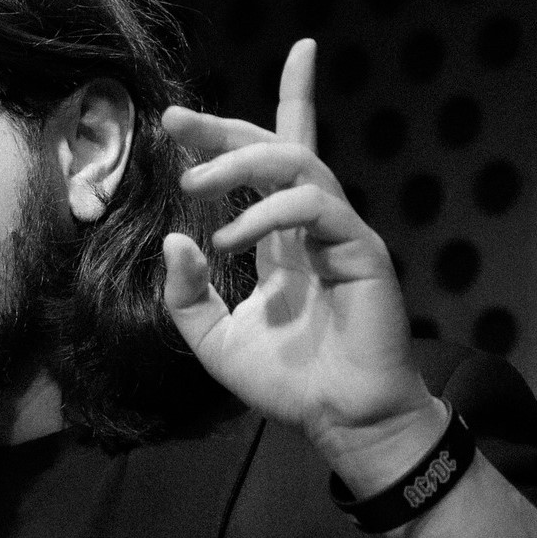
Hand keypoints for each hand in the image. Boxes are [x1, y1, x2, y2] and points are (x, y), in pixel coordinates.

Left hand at [162, 40, 440, 486]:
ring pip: (296, 162)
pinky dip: (266, 212)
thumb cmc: (287, 381)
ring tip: (192, 183)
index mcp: (278, 236)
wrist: (341, 419)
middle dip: (223, 127)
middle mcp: (309, 224)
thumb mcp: (213, 338)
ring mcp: (338, 232)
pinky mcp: (361, 249)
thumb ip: (186, 293)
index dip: (230, 130)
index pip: (265, 165)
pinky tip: (229, 238)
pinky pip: (314, 206)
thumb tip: (175, 239)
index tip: (177, 118)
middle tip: (174, 120)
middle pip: (275, 146)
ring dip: (238, 163)